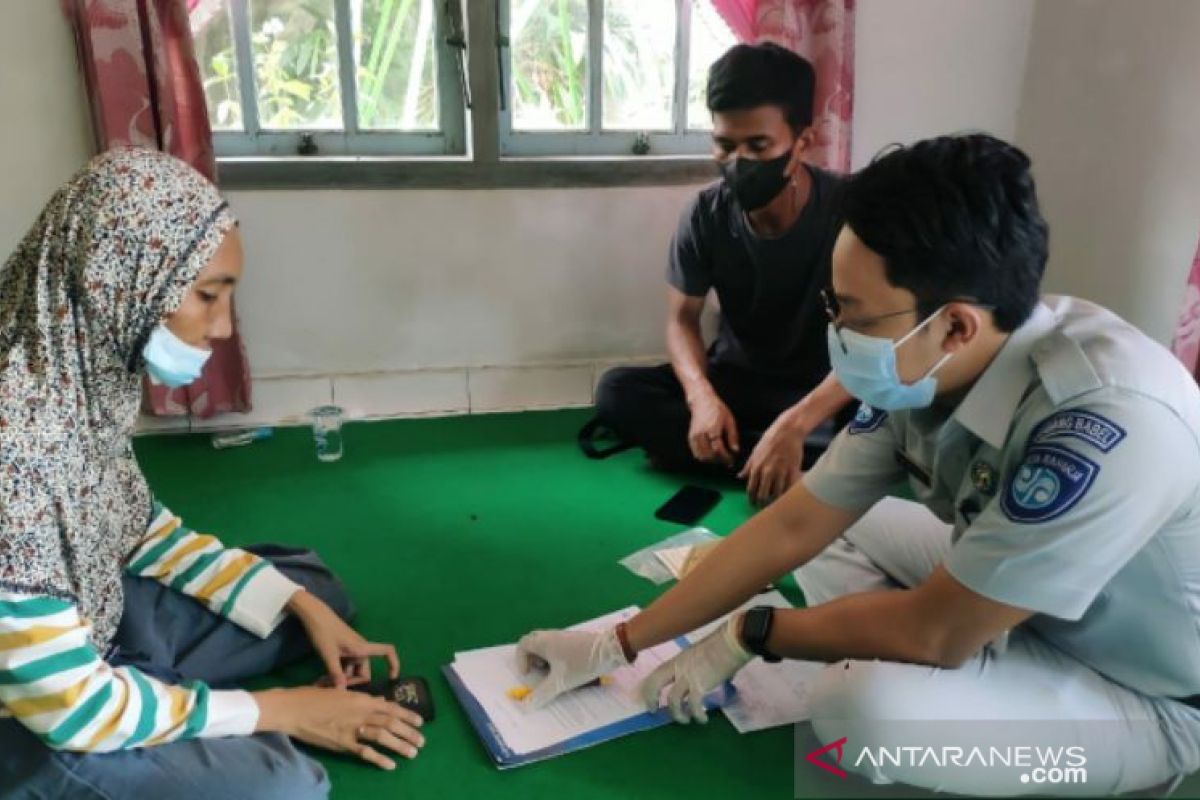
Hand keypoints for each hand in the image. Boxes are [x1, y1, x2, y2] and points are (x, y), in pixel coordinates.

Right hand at [255, 686, 424, 770]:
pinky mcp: (342, 743)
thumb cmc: (315, 697)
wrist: (293, 708)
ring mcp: (352, 728)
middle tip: (422, 742)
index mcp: (362, 699)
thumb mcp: (342, 693)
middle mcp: (361, 713)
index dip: (408, 715)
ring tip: (412, 753)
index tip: (421, 722)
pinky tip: (390, 765)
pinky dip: (379, 759)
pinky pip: (364, 752)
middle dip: (409, 732)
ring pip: (382, 737)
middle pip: (391, 723)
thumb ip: (363, 698)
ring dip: (400, 745)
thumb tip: (381, 701)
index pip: (391, 707)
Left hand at [288, 590, 398, 687]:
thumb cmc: (324, 632)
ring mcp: (352, 651)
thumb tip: (342, 692)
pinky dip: (337, 673)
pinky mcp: (343, 651)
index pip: (387, 652)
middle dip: (350, 682)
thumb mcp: (329, 654)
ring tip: (322, 684)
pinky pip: (345, 666)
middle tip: (332, 688)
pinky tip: (323, 679)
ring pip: (352, 671)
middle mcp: (361, 650)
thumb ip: (336, 673)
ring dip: (341, 679)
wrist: (314, 615)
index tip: (391, 678)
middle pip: (363, 672)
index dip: (393, 664)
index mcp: (363, 649)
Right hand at [515, 627, 627, 708]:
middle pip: (533, 644)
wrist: (609, 650)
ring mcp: (563, 636)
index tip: (528, 675)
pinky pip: (558, 648)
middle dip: (532, 660)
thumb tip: (526, 706)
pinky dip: (556, 659)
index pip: (523, 645)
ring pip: (547, 646)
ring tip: (553, 675)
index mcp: (544, 641)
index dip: (521, 660)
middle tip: (538, 674)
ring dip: (545, 660)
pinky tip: (566, 672)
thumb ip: (542, 694)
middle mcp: (551, 636)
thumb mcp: (560, 682)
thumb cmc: (580, 663)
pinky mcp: (574, 640)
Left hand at [640, 616, 752, 723]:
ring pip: (672, 700)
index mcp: (678, 659)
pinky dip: (697, 715)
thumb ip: (697, 666)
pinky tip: (703, 719)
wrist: (731, 642)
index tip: (651, 699)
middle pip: (655, 683)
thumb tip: (708, 677)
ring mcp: (688, 676)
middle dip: (651, 699)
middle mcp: (679, 667)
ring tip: (686, 720)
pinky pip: (694, 705)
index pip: (656, 673)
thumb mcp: (700, 654)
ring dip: (677, 714)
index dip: (649, 687)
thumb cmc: (721, 645)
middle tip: (654, 711)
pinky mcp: (700, 685)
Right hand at [687, 390, 739, 465]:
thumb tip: (735, 451)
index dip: (726, 457)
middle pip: (709, 455)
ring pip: (702, 456)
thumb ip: (733, 436)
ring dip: (712, 460)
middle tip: (728, 461)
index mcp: (712, 428)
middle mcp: (701, 433)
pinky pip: (696, 453)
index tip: (732, 460)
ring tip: (720, 458)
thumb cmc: (718, 410)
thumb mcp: (729, 420)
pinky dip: (704, 457)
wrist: (702, 402)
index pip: (718, 449)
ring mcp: (694, 436)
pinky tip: (712, 455)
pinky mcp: (691, 438)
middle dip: (719, 460)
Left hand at [738, 413, 809, 505]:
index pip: (751, 489)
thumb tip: (739, 477)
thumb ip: (748, 466)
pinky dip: (787, 494)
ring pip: (777, 493)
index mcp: (756, 467)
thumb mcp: (755, 452)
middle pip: (763, 494)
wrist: (787, 431)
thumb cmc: (770, 440)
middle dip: (762, 503)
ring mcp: (781, 471)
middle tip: (763, 506)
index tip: (752, 504)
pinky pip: (790, 487)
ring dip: (775, 500)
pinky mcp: (793, 470)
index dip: (751, 499)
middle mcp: (767, 471)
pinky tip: (786, 495)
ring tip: (775, 503)